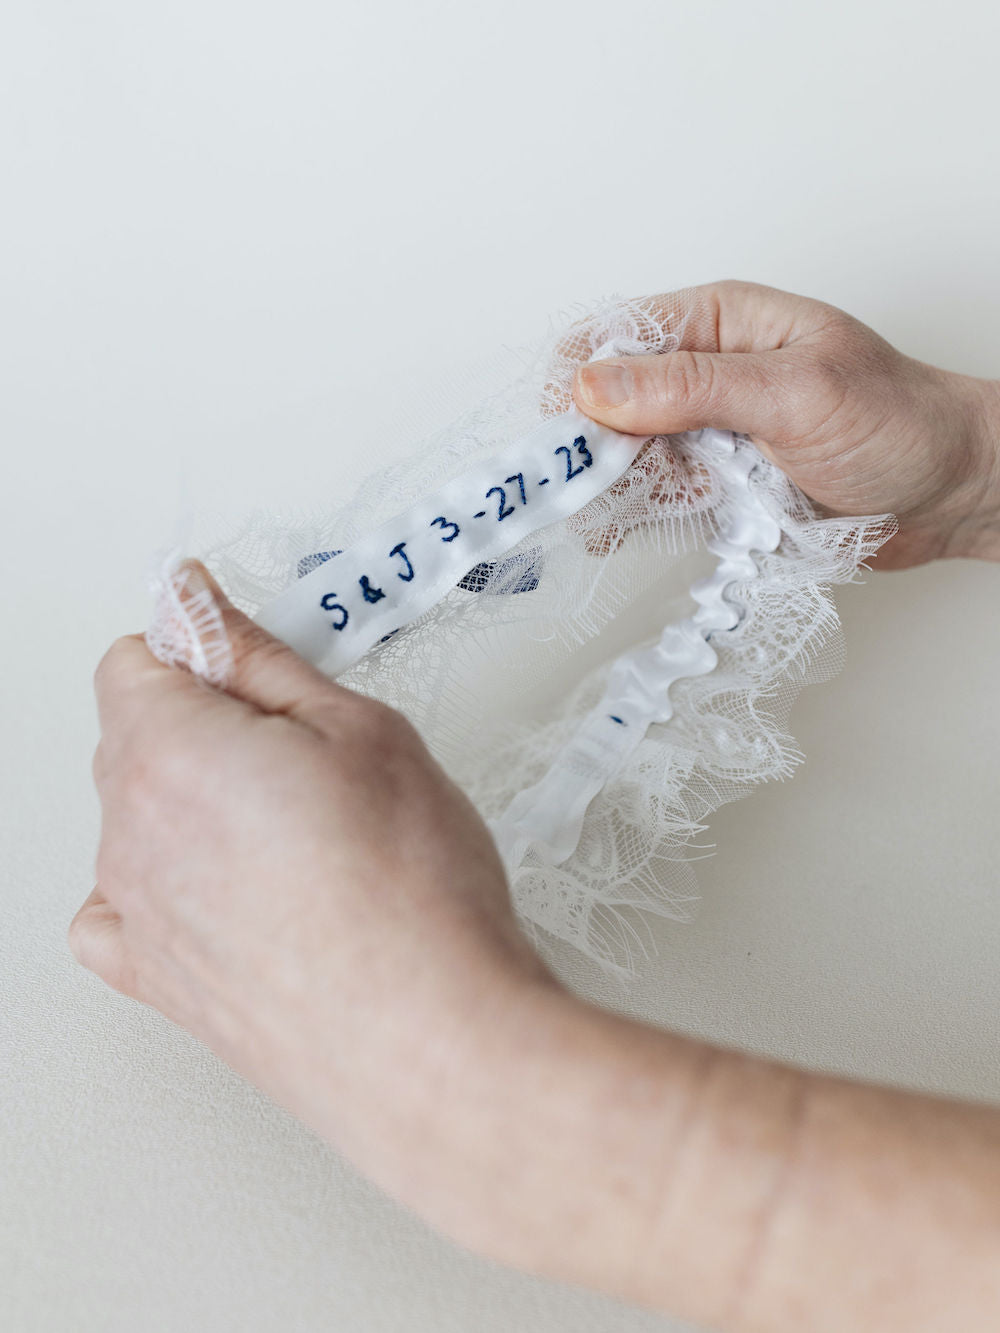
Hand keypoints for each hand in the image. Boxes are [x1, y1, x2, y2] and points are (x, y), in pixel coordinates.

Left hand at [71, 564, 552, 1194]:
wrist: (431, 1039)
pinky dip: (167, 888)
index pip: (134, 658)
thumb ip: (263, 659)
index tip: (252, 666)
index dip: (200, 649)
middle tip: (307, 752)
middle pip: (136, 736)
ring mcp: (136, 913)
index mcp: (166, 749)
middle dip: (207, 723)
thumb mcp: (361, 729)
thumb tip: (204, 612)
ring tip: (308, 838)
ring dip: (201, 806)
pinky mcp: (159, 982)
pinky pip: (125, 911)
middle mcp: (128, 832)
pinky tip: (241, 891)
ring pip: (142, 818)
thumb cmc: (410, 891)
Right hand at [574, 280, 999, 567]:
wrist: (948, 493)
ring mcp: (707, 432)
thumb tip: (598, 385)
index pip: (617, 336)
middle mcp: (705, 374)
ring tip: (605, 516)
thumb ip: (694, 388)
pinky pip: (655, 496)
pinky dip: (636, 515)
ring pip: (624, 455)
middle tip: (582, 487)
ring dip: (610, 486)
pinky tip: (624, 530)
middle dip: (588, 443)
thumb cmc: (897, 423)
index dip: (582, 381)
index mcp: (720, 323)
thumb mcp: (795, 393)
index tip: (573, 433)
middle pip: (608, 401)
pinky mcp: (716, 484)